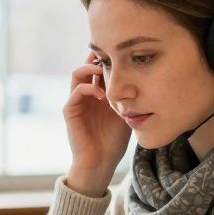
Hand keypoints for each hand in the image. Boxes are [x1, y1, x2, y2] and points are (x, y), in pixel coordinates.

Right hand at [64, 53, 130, 196]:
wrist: (101, 162)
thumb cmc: (114, 141)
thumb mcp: (126, 113)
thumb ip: (128, 96)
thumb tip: (144, 78)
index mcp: (97, 93)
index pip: (99, 68)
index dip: (108, 58)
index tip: (122, 52)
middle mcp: (85, 94)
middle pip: (87, 65)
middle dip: (98, 57)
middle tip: (113, 53)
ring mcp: (76, 101)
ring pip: (77, 73)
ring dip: (90, 68)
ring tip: (105, 70)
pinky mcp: (69, 111)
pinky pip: (76, 91)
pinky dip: (89, 88)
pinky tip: (102, 95)